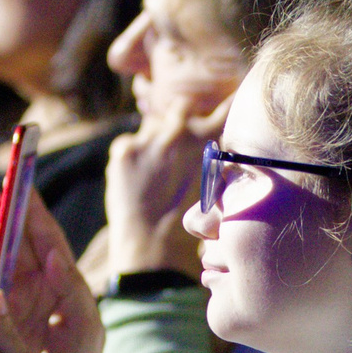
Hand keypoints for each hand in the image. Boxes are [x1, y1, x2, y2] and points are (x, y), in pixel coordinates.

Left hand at [101, 95, 221, 275]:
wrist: (157, 248)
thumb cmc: (194, 227)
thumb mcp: (219, 189)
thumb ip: (215, 162)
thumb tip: (209, 151)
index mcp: (212, 140)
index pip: (226, 107)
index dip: (224, 105)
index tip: (224, 105)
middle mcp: (182, 130)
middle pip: (181, 107)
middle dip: (179, 120)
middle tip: (175, 146)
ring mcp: (151, 137)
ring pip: (152, 126)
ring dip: (154, 141)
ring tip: (153, 173)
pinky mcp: (125, 149)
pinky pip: (127, 145)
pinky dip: (130, 159)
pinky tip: (135, 184)